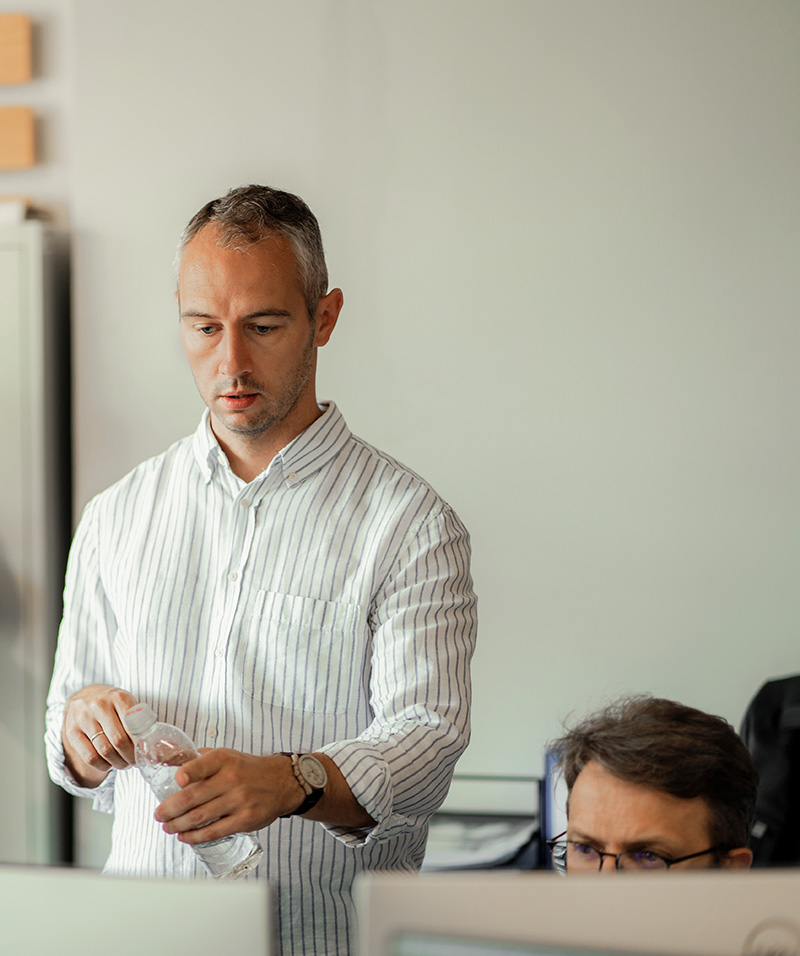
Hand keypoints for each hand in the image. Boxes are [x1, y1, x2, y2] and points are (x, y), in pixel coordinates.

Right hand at [62, 684, 137, 787]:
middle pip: (119, 740)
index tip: (144, 753)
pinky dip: (102, 766)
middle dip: (130, 757)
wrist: (84, 697)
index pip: (133, 726)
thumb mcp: (127, 704)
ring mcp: (83, 718)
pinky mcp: (72, 732)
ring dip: (117, 763)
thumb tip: (152, 744)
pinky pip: (90, 757)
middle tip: (134, 762)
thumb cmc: (112, 704)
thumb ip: (139, 719)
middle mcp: (99, 705)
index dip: (140, 744)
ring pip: (104, 751)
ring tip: (124, 764)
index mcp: (118, 697)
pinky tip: (109, 764)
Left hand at [154, 750, 299, 843]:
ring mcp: (238, 801)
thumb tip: (169, 760)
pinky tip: (186, 836)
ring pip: (200, 817)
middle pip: (193, 797)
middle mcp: (231, 779)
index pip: (203, 765)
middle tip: (159, 815)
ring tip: (168, 827)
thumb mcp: (226, 755)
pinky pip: (214, 831)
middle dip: (170, 809)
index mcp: (224, 760)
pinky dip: (195, 836)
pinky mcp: (244, 820)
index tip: (177, 780)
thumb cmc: (247, 769)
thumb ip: (200, 759)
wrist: (281, 782)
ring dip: (178, 825)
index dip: (189, 772)